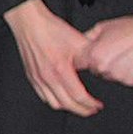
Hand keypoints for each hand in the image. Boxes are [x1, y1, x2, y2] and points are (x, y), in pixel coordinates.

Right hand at [3, 0, 101, 115]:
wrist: (31, 23)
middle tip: (91, 109)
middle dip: (82, 110)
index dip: (90, 104)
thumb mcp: (79, 41)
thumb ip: (91, 57)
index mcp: (61, 69)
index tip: (97, 105)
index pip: (79, 96)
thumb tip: (102, 67)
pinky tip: (61, 98)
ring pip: (53, 103)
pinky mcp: (32, 76)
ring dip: (68, 108)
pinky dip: (54, 101)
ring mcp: (38, 78)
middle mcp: (48, 77)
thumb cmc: (51, 29)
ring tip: (78, 106)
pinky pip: (43, 96)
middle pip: (67, 104)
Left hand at [79, 12, 132, 86]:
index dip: (85, 58)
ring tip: (122, 55)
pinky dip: (125, 72)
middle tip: (111, 52)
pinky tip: (130, 61)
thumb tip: (76, 43)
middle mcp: (103, 67)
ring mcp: (116, 76)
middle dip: (99, 63)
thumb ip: (86, 37)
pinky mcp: (129, 81)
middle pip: (94, 70)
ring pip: (108, 76)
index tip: (90, 54)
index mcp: (93, 55)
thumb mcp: (101, 27)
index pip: (79, 63)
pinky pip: (122, 79)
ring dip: (112, 69)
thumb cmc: (129, 28)